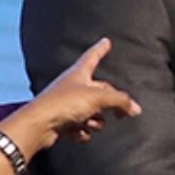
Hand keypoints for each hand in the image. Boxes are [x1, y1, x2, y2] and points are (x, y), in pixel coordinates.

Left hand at [4, 39, 137, 154]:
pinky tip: (78, 132)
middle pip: (101, 91)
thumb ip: (121, 101)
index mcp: (79, 74)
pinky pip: (82, 126)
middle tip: (123, 113)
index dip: (100, 50)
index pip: (92, 57)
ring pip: (93, 112)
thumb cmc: (64, 104)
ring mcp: (68, 104)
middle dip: (111, 103)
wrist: (39, 124)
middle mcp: (73, 86)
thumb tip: (136, 108)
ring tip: (89, 122)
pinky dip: (83, 131)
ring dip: (96, 121)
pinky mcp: (63, 121)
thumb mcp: (99, 98)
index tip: (105, 41)